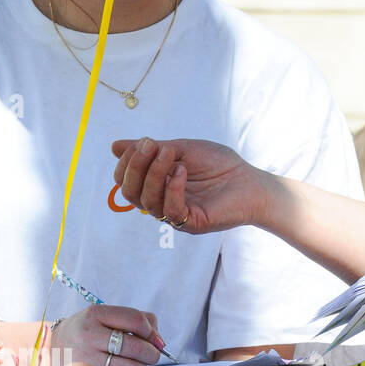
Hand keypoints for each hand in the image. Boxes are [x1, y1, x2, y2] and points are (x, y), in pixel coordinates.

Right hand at [47, 304, 167, 365]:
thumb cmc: (86, 331)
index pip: (137, 321)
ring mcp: (86, 357)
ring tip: (138, 364)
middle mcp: (89, 333)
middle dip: (151, 353)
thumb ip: (135, 320)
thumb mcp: (104, 317)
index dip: (152, 332)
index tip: (155, 340)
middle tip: (152, 356)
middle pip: (136, 346)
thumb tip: (159, 340)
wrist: (52, 347)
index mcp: (96, 314)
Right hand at [111, 137, 269, 233]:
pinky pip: (171, 210)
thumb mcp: (181, 149)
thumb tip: (114, 146)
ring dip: (154, 174)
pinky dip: (172, 188)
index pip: (125, 180)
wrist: (250, 181)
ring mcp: (174, 215)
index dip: (127, 161)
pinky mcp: (191, 223)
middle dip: (135, 167)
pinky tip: (182, 171)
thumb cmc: (218, 165)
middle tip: (151, 145)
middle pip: (129, 192)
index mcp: (155, 187)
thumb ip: (151, 149)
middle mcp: (160, 203)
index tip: (144, 141)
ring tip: (170, 155)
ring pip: (147, 201)